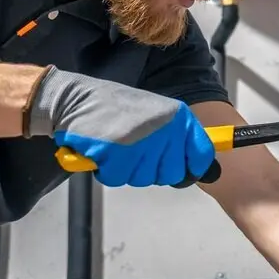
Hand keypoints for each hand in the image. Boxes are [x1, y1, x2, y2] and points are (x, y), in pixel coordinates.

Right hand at [26, 66, 217, 186]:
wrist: (75, 99)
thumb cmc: (115, 108)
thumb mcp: (155, 112)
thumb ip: (176, 136)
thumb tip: (201, 167)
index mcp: (178, 116)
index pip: (202, 153)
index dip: (193, 166)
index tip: (185, 168)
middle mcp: (165, 129)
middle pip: (172, 174)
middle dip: (152, 169)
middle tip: (135, 151)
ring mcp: (141, 143)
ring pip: (144, 179)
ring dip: (128, 169)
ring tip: (117, 145)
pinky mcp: (116, 155)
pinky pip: (118, 178)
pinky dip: (108, 170)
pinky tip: (103, 150)